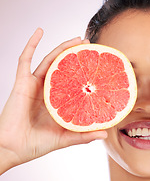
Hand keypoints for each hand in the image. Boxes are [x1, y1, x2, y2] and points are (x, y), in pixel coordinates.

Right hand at [0, 28, 106, 174]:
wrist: (13, 148)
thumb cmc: (37, 144)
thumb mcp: (65, 138)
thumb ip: (83, 136)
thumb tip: (105, 133)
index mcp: (58, 100)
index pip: (73, 80)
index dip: (84, 70)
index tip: (98, 64)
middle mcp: (48, 90)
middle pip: (63, 66)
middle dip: (76, 54)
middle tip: (89, 45)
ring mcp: (34, 84)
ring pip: (49, 59)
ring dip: (62, 47)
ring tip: (77, 39)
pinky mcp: (21, 82)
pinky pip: (25, 59)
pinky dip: (31, 44)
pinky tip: (40, 32)